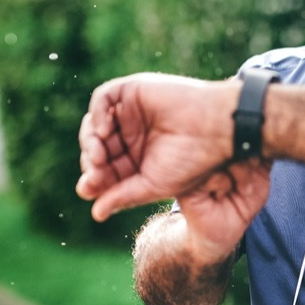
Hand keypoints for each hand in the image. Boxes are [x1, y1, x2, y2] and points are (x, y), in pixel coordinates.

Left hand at [77, 72, 258, 221]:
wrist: (216, 130)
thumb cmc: (191, 161)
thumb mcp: (153, 185)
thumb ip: (123, 196)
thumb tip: (95, 214)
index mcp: (138, 157)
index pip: (105, 168)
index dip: (93, 178)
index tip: (88, 188)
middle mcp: (133, 134)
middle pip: (96, 146)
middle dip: (91, 161)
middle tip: (96, 170)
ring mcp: (132, 111)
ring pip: (95, 123)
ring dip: (89, 140)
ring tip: (99, 154)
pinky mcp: (134, 90)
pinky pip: (103, 98)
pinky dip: (97, 114)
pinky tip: (104, 131)